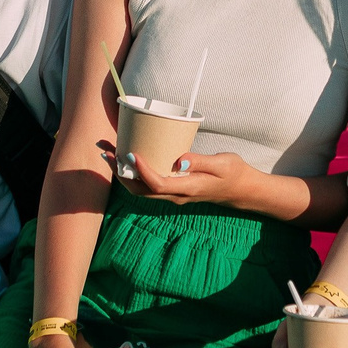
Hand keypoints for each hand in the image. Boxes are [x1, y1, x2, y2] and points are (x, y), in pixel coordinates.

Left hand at [118, 149, 255, 206]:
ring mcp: (174, 194)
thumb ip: (201, 161)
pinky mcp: (173, 189)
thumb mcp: (223, 164)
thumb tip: (180, 161)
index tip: (131, 154)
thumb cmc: (233, 173)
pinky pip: (148, 185)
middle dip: (121, 173)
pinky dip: (134, 173)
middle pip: (141, 190)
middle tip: (106, 152)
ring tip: (109, 153)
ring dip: (123, 174)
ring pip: (141, 190)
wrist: (241, 189)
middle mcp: (176, 195)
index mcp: (187, 189)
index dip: (141, 171)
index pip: (157, 184)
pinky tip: (128, 158)